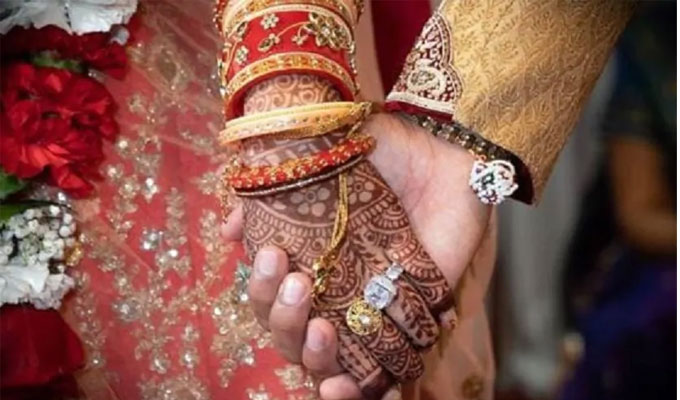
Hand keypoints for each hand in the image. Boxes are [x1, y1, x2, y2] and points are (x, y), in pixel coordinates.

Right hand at [223, 112, 490, 398]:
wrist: (442, 154)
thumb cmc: (381, 157)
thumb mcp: (320, 160)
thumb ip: (271, 190)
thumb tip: (230, 232)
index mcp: (309, 266)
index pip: (270, 303)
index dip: (263, 294)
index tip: (271, 258)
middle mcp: (334, 296)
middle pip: (290, 338)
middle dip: (285, 319)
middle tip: (298, 284)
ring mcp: (370, 314)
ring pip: (326, 365)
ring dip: (315, 357)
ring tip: (322, 329)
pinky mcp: (409, 326)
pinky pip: (383, 378)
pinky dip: (361, 393)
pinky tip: (344, 386)